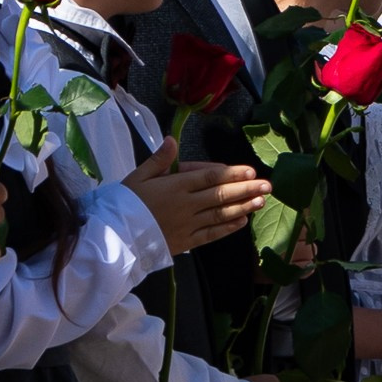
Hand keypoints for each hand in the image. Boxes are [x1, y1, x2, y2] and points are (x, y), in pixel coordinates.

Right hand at [124, 141, 270, 253]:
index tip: (251, 170)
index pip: (210, 177)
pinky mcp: (186, 241)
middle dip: (247, 189)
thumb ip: (159, 159)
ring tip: (261, 201)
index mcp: (175, 186)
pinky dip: (228, 227)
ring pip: (221, 214)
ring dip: (243, 207)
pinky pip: (211, 234)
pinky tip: (242, 222)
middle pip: (222, 195)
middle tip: (268, 185)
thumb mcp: (137, 176)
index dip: (233, 173)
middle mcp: (186, 205)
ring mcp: (188, 224)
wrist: (114, 236)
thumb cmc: (124, 202)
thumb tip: (172, 139)